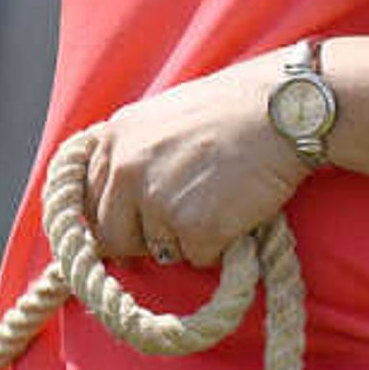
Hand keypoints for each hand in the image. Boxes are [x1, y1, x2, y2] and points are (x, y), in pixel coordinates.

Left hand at [83, 57, 315, 269]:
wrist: (281, 110)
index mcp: (112, 139)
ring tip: (217, 203)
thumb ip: (133, 154)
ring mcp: (157, 200)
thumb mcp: (161, 119)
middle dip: (141, 240)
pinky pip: (198, 258)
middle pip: (112, 237)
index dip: (112, 219)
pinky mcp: (194, 227)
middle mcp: (125, 169)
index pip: (87, 201)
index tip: (130, 228)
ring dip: (185, 241)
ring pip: (158, 251)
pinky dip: (219, 247)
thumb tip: (118, 201)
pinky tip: (235, 212)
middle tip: (178, 228)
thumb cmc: (230, 111)